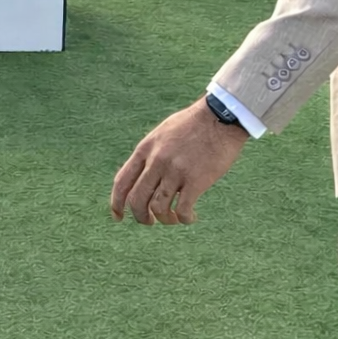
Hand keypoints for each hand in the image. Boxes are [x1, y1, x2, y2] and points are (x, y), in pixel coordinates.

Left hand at [110, 99, 248, 225]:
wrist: (220, 117)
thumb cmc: (194, 123)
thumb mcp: (163, 132)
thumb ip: (152, 153)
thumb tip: (143, 175)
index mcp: (146, 149)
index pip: (122, 182)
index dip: (116, 203)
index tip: (118, 217)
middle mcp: (157, 161)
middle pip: (137, 200)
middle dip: (141, 217)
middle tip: (150, 222)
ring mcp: (175, 171)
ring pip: (158, 208)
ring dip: (165, 219)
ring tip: (174, 218)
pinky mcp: (196, 180)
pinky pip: (183, 209)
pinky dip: (184, 219)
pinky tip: (190, 217)